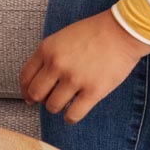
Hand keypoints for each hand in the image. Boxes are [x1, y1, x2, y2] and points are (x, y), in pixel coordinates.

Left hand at [20, 9, 149, 124]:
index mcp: (48, 49)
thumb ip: (49, 56)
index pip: (25, 76)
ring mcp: (75, 78)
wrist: (123, 31)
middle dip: (40, 99)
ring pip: (52, 106)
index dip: (25, 90)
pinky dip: (70, 117)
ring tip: (66, 102)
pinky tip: (74, 112)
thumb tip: (37, 82)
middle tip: (49, 99)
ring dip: (57, 107)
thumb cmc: (96, 32)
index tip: (29, 96)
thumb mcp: (63, 37)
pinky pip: (73, 115)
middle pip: (36, 94)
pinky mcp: (93, 91)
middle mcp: (58, 64)